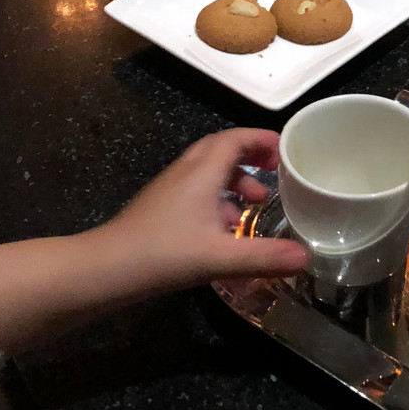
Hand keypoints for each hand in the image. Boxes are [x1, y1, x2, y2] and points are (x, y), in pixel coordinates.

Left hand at [97, 128, 308, 292]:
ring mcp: (170, 191)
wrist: (102, 271)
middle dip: (251, 157)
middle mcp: (185, 174)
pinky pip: (196, 192)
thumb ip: (264, 257)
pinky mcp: (160, 210)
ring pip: (208, 172)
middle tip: (276, 172)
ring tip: (254, 205)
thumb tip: (306, 258)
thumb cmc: (162, 254)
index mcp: (202, 173)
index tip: (286, 149)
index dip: (262, 138)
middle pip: (221, 150)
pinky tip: (226, 232)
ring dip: (235, 181)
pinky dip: (218, 201)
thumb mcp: (219, 258)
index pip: (235, 138)